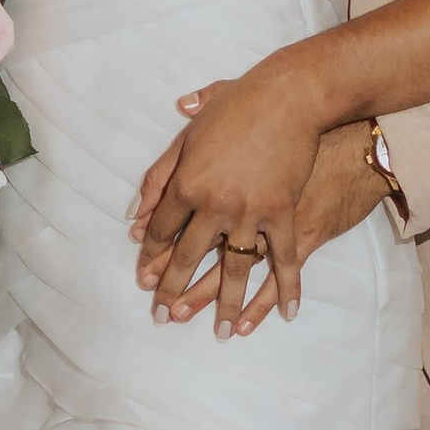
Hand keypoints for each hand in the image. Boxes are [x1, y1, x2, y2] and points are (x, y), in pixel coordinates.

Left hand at [139, 118, 390, 332]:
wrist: (292, 96)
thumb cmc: (240, 104)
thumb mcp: (192, 131)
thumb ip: (162, 169)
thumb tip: (137, 206)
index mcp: (187, 182)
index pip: (162, 229)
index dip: (151, 255)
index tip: (144, 277)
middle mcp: (215, 204)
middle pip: (189, 256)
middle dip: (174, 290)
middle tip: (163, 317)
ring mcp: (251, 212)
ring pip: (234, 268)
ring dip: (226, 304)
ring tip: (222, 333)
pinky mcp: (285, 213)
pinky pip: (285, 259)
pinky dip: (286, 287)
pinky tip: (286, 314)